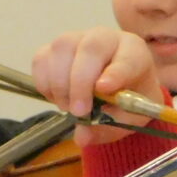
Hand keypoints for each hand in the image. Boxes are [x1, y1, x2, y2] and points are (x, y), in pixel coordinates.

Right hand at [30, 28, 162, 145]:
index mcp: (134, 52)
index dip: (115, 73)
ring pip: (62, 49)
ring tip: (69, 108)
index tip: (103, 89)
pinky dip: (44, 81)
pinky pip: (42, 58)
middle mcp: (105, 38)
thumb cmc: (128, 99)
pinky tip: (55, 97)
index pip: (127, 58)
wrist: (115, 88)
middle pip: (90, 48)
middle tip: (78, 111)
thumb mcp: (129, 118)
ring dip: (60, 83)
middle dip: (80, 82)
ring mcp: (77, 38)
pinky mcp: (54, 48)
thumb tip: (82, 138)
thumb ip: (110, 127)